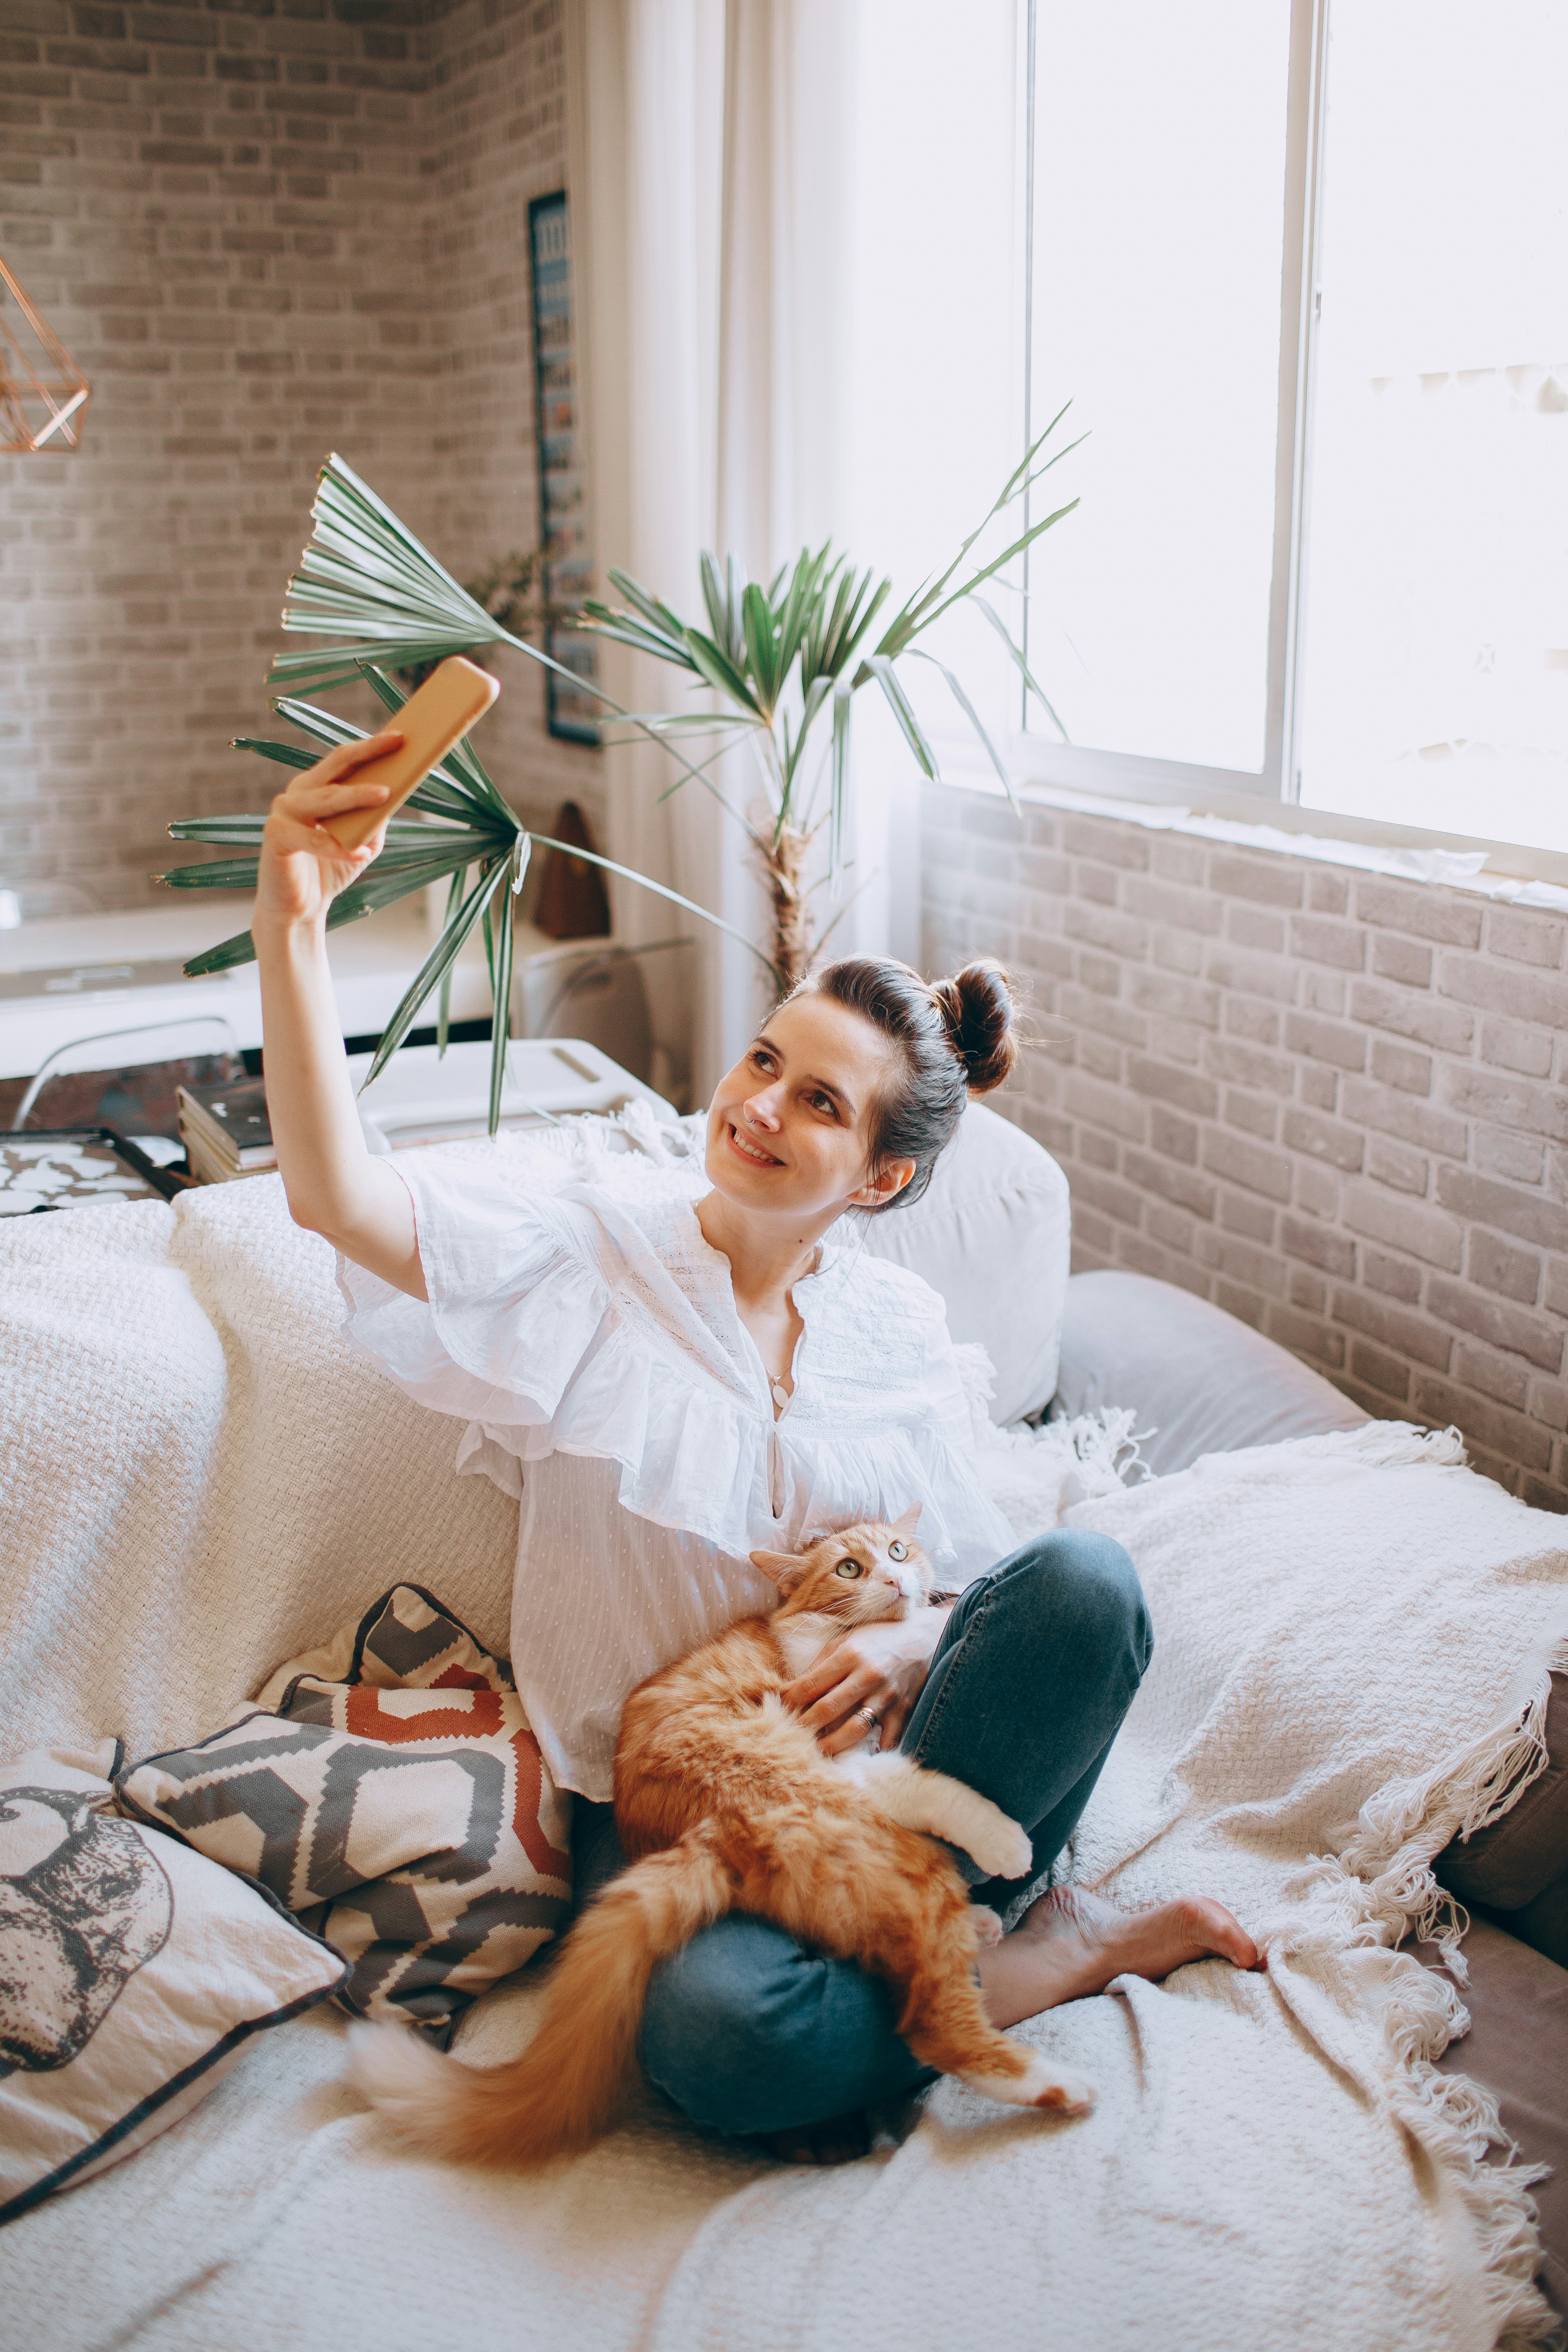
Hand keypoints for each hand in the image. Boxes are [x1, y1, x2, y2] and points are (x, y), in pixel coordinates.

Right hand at [254, 733, 402, 929]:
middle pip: (337, 766)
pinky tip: (361, 854)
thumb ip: (377, 816)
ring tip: (385, 794)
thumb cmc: (332, 870)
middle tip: (397, 743)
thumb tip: (399, 791)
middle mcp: (298, 792)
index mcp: (317, 787)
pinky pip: (313, 839)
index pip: (345, 759)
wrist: (299, 908)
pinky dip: (338, 848)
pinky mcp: (276, 836)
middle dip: (368, 753)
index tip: (401, 735)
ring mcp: (284, 811)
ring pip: (326, 798)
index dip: (372, 746)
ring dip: (356, 795)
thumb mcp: (364, 840)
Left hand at [781, 1606, 949, 1756]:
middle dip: (805, 1726)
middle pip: (828, 1709)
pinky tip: (861, 1759)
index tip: (777, 1711)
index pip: (810, 1684)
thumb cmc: (878, 1637)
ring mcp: (887, 1694)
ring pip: (856, 1728)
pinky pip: (889, 1737)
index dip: (789, 1701)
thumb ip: (819, 1665)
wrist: (924, 1637)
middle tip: (790, 1738)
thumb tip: (791, 1689)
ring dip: (833, 1745)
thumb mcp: (845, 1641)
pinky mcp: (904, 1709)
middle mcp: (867, 1675)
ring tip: (818, 1753)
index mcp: (848, 1655)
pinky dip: (876, 1750)